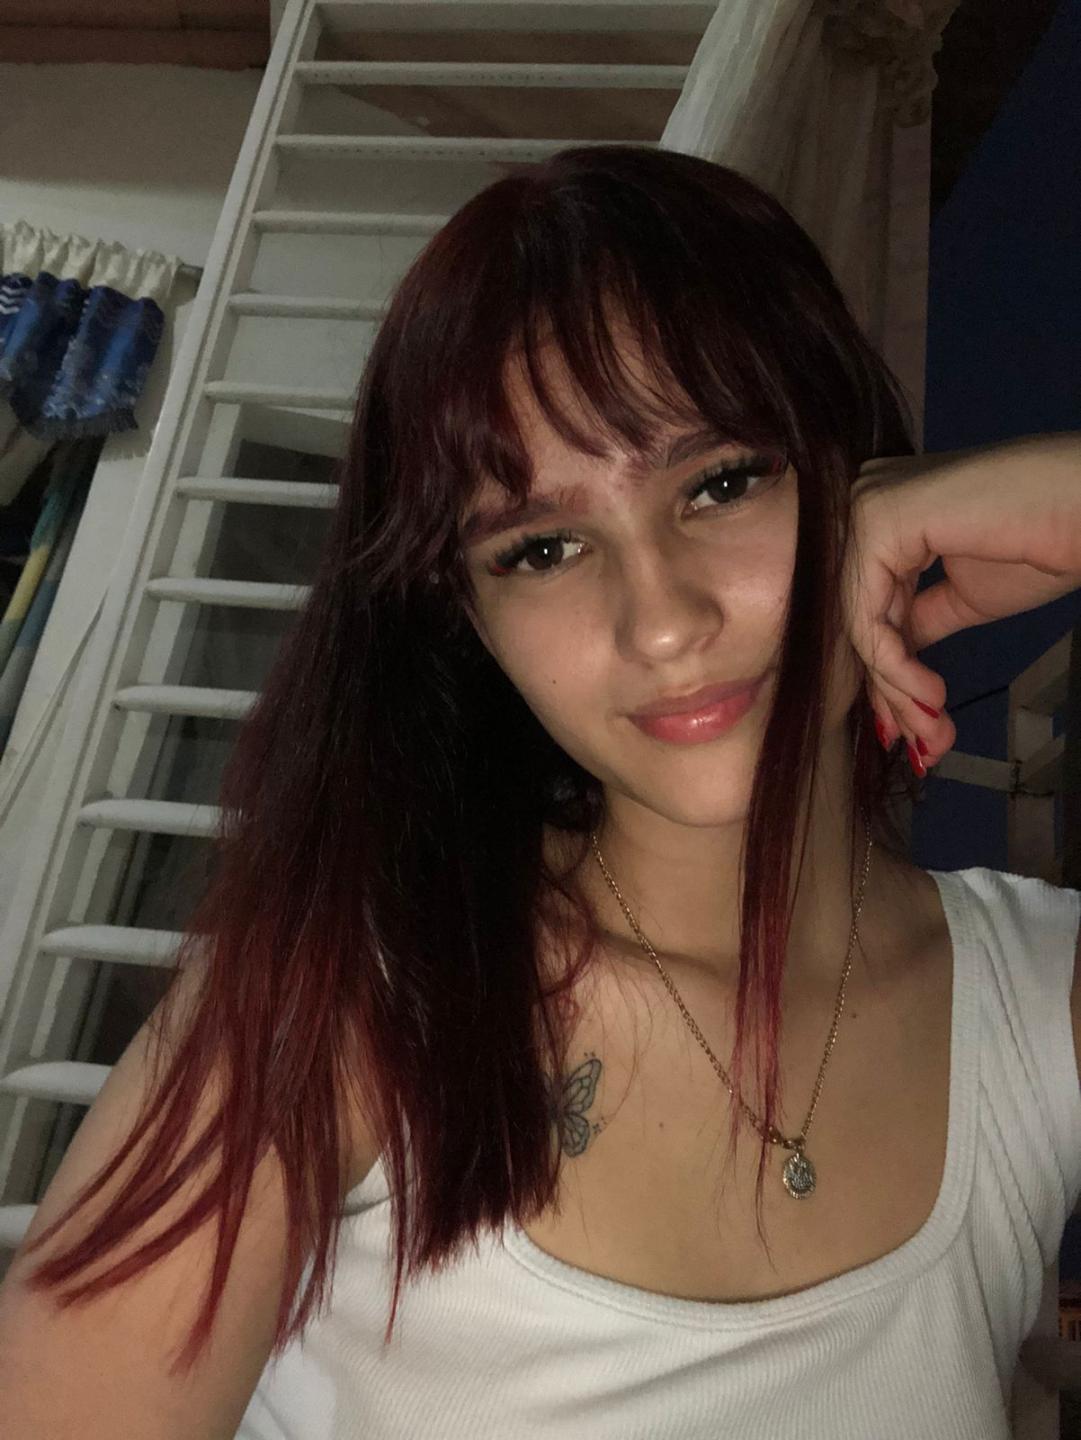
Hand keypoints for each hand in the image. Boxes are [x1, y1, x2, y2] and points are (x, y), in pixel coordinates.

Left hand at [842, 432, 1080, 770]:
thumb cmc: (1042, 541)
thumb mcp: (962, 597)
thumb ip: (915, 623)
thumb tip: (886, 671)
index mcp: (886, 516)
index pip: (869, 607)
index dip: (889, 677)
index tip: (916, 731)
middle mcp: (865, 502)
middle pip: (860, 617)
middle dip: (892, 694)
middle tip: (924, 749)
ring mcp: (866, 505)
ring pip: (861, 623)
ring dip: (898, 691)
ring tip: (932, 733)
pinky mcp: (877, 519)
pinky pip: (868, 615)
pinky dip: (895, 666)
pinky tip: (931, 696)